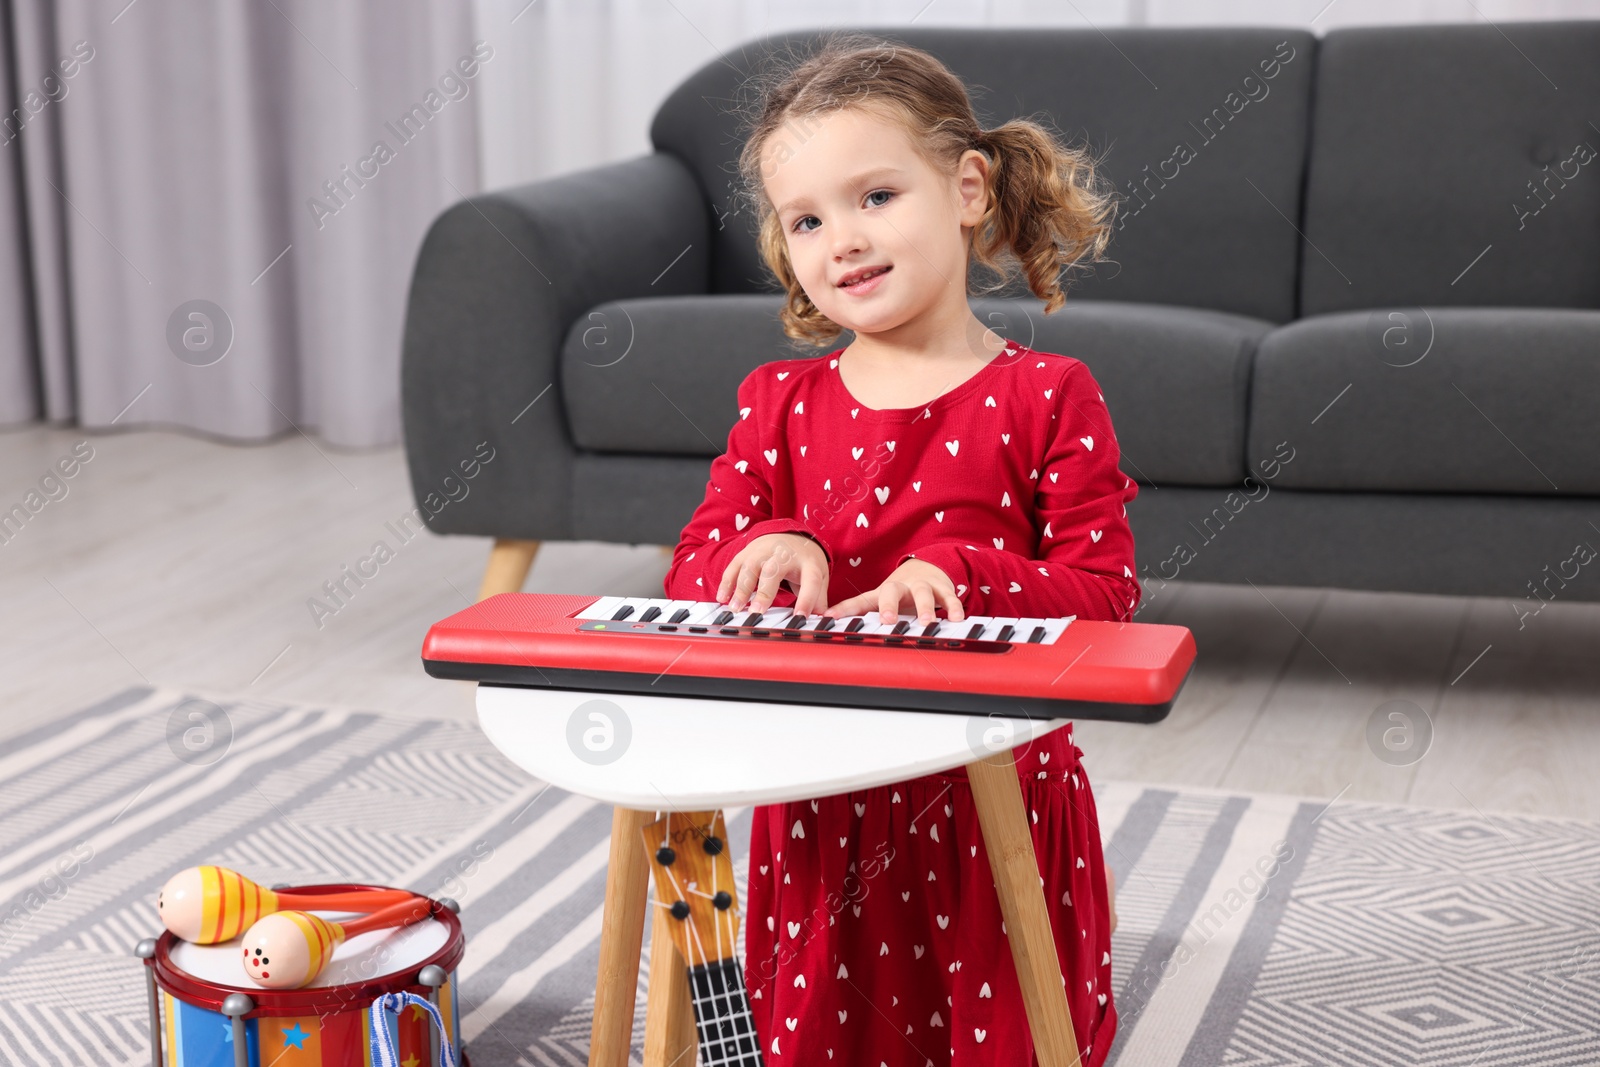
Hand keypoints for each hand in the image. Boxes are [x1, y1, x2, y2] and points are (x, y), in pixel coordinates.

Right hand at [717, 533, 829, 614]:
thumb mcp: (819, 578)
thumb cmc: (805, 563)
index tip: (799, 618)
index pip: (811, 580)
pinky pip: (734, 566)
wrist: (791, 536)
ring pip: (751, 566)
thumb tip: (823, 623)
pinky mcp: (747, 551)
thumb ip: (818, 600)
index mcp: (809, 563)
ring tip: (736, 608)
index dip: (806, 600)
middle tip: (757, 612)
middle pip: (774, 569)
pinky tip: (722, 598)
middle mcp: (785, 554)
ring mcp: (764, 550)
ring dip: (741, 588)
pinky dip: (727, 582)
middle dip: (765, 591)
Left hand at [825, 558, 964, 625]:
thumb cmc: (899, 591)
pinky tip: (956, 619)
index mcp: (882, 592)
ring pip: (922, 593)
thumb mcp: (878, 599)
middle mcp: (901, 587)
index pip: (860, 600)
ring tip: (926, 623)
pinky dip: (953, 607)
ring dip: (924, 607)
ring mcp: (922, 586)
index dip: (845, 609)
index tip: (830, 618)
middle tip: (888, 620)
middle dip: (889, 605)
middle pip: (892, 590)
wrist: (928, 569)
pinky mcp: (942, 589)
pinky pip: (949, 597)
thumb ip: (857, 610)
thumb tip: (825, 618)